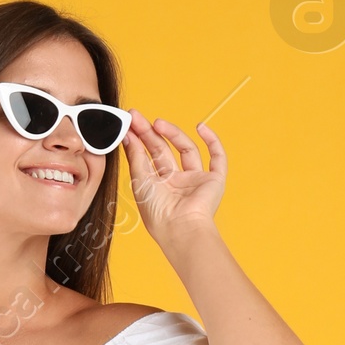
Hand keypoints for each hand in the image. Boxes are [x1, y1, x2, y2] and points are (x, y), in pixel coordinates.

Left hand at [122, 114, 226, 246]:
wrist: (180, 228)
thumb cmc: (157, 212)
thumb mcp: (140, 180)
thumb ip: (135, 156)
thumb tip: (127, 134)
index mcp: (159, 186)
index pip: (149, 156)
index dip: (140, 138)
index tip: (130, 121)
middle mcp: (177, 182)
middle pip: (165, 150)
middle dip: (150, 132)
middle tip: (137, 117)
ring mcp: (196, 180)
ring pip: (187, 150)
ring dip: (174, 134)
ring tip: (158, 123)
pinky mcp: (214, 180)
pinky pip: (218, 158)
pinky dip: (212, 141)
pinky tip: (200, 127)